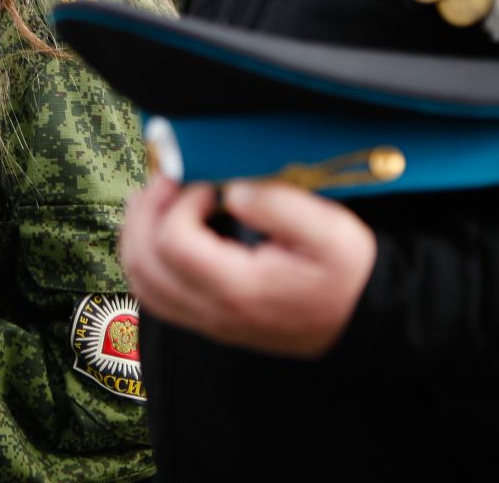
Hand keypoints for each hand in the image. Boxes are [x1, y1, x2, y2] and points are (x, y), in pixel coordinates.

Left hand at [120, 174, 375, 357]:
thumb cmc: (346, 273)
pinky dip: (146, 253)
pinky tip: (164, 225)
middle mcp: (212, 311)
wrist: (360, 320)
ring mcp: (205, 320)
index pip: (174, 243)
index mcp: (239, 289)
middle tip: (168, 177)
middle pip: (143, 262)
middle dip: (145, 210)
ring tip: (159, 196)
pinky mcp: (206, 319)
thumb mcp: (332, 232)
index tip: (206, 182)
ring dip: (138, 231)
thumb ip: (279, 205)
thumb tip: (229, 190)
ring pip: (140, 279)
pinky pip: (153, 291)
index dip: (178, 202)